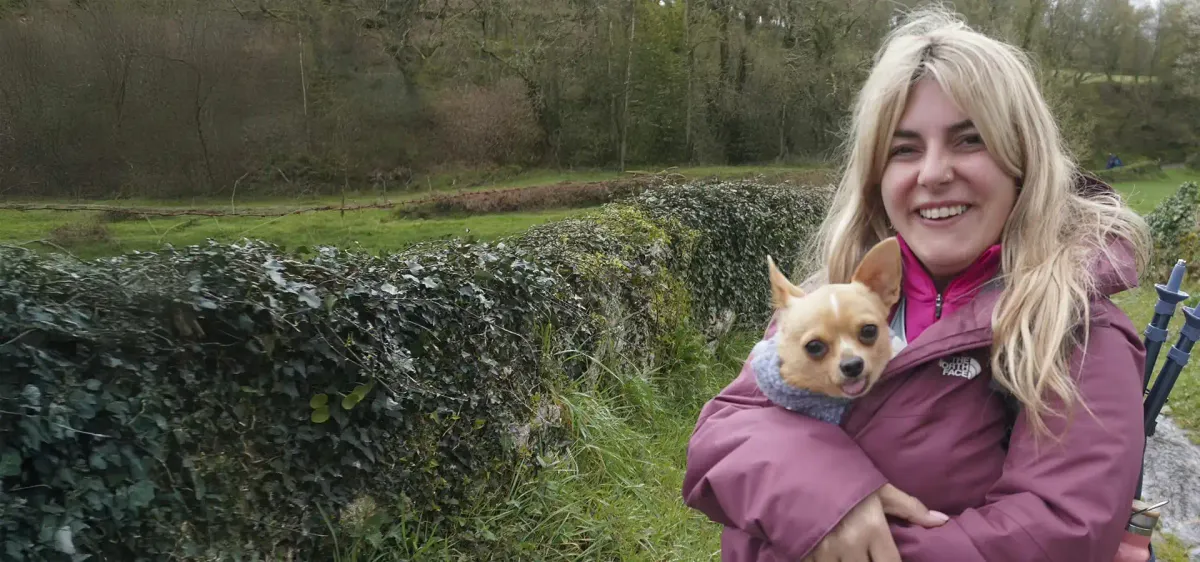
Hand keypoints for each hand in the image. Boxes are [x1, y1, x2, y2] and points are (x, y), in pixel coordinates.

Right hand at [801, 484, 948, 561]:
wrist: (799, 467)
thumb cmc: (844, 478)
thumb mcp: (879, 489)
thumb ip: (910, 507)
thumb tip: (941, 521)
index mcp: (872, 529)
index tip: (890, 560)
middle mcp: (850, 544)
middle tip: (867, 555)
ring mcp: (825, 550)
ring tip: (851, 556)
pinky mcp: (804, 552)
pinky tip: (832, 557)